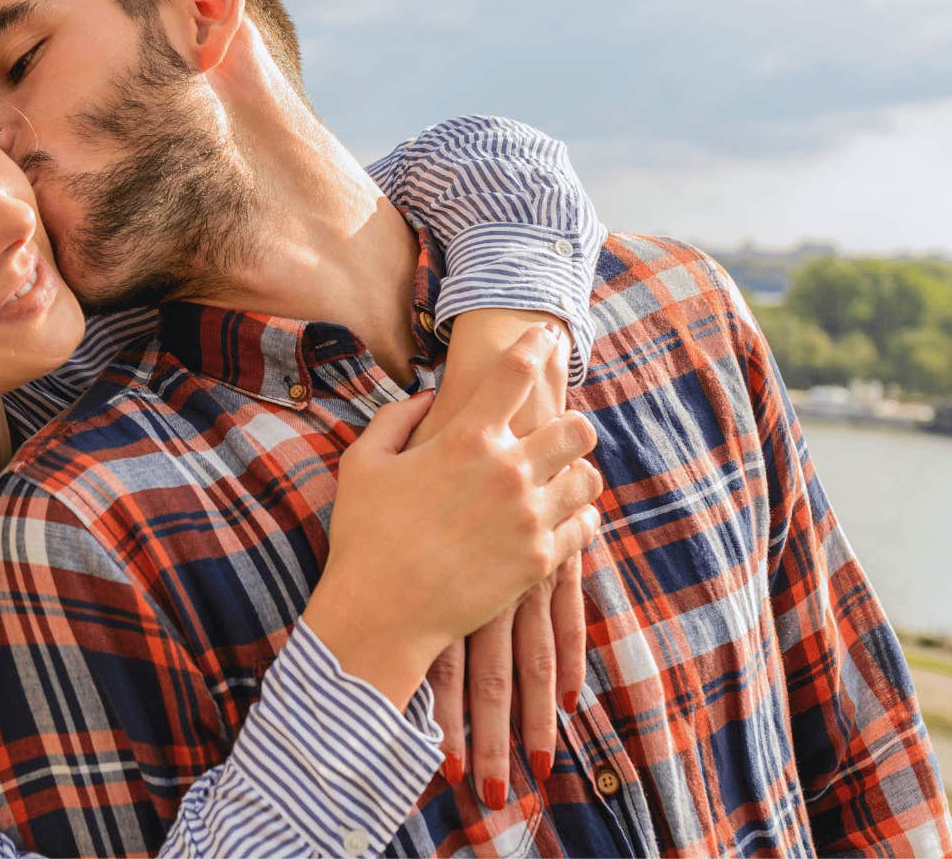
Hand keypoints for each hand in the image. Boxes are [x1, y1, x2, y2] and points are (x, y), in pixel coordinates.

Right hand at [414, 308, 591, 808]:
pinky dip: (579, 516)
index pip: (517, 374)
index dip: (536, 347)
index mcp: (466, 439)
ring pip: (589, 477)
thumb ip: (396, 418)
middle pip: (578, 427)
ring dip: (578, 472)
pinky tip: (563, 516)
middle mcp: (508, 472)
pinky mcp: (540, 560)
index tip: (545, 337)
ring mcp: (530, 518)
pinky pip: (586, 525)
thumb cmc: (364, 535)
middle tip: (561, 430)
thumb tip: (429, 396)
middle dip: (572, 422)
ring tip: (562, 476)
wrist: (381, 613)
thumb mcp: (363, 463)